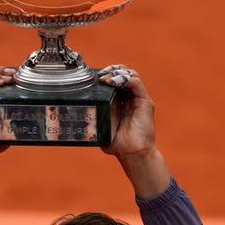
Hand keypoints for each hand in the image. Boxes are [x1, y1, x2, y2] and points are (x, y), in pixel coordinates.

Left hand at [98, 64, 168, 198]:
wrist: (132, 154)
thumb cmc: (117, 143)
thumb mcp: (100, 125)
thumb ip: (93, 115)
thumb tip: (79, 106)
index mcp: (119, 101)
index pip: (115, 79)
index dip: (106, 74)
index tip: (94, 78)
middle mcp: (130, 97)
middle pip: (123, 73)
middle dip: (111, 70)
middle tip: (100, 75)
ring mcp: (138, 98)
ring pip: (131, 74)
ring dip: (117, 72)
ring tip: (107, 78)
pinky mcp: (145, 102)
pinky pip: (136, 83)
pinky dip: (126, 78)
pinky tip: (114, 82)